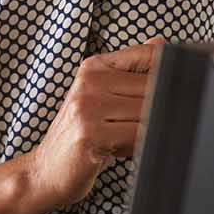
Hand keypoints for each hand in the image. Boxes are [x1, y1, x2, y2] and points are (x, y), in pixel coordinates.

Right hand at [25, 37, 164, 208]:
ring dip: (147, 131)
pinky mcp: (90, 133)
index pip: (149, 57)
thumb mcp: (101, 98)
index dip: (167, 77)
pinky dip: (139, 145)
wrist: (46, 170)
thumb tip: (161, 43)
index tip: (161, 96)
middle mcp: (89, 82)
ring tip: (124, 139)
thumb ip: (131, 71)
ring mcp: (88, 106)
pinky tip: (119, 150)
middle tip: (134, 127)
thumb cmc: (80, 136)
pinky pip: (138, 135)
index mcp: (93, 67)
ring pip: (149, 111)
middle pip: (154, 87)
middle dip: (157, 111)